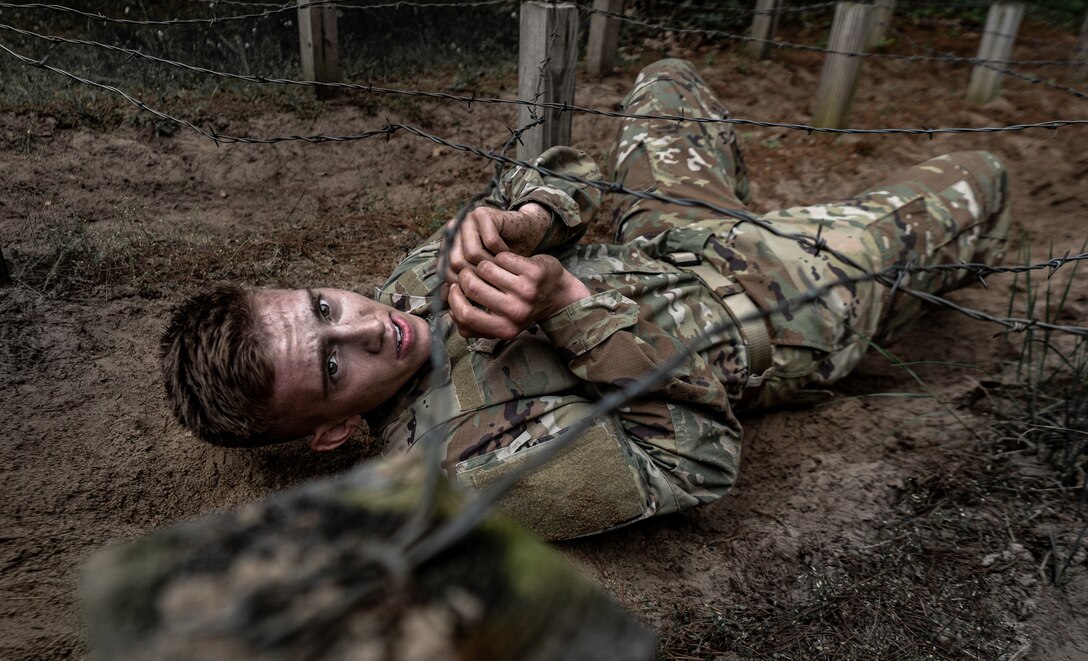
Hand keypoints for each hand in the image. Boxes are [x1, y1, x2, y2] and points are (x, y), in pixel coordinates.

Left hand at [441, 203, 550, 283]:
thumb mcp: (482, 274)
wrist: (525, 232)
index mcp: (449, 245)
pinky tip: (508, 255)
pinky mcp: (483, 213)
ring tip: (502, 269)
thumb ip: (466, 285)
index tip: (479, 293)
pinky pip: (490, 241)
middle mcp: (454, 231)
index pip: (444, 270)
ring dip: (491, 265)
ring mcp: (467, 220)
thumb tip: (452, 302)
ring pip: (472, 253)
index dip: (462, 284)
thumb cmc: (504, 259)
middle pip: (457, 262)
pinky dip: (501, 252)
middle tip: (494, 281)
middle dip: (478, 275)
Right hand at [446, 252, 590, 339]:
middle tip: (469, 271)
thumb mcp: (501, 322)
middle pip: (472, 287)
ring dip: (482, 263)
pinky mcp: (533, 272)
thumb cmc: (522, 306)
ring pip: (485, 268)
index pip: (465, 316)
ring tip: (487, 266)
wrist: (558, 294)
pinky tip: (505, 260)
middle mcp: (515, 313)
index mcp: (504, 330)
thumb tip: (446, 313)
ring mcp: (526, 292)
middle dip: (465, 275)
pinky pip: (502, 256)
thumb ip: (475, 324)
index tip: (455, 289)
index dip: (454, 299)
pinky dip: (500, 255)